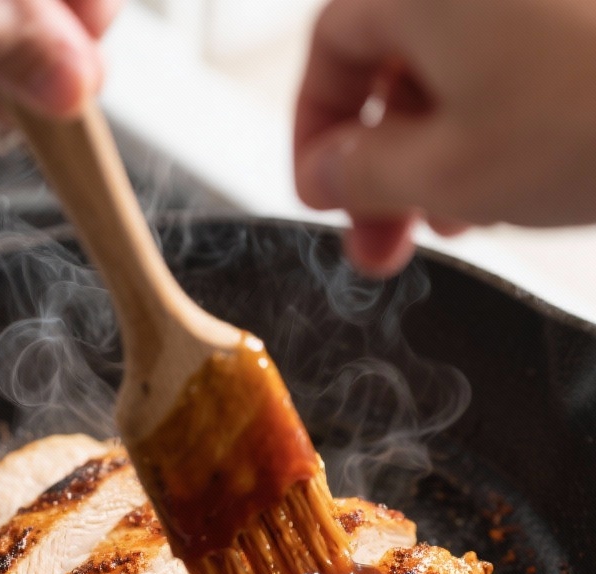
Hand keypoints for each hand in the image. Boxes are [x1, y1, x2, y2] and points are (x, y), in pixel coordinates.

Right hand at [294, 0, 595, 275]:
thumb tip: (324, 173)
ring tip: (451, 219)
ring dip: (435, 152)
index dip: (317, 136)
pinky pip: (504, 61)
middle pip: (392, 60)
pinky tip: (503, 180)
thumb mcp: (448, 173)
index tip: (323, 196)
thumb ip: (362, 177)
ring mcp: (526, 1)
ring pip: (450, 66)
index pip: (331, 51)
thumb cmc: (589, 119)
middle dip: (382, 161)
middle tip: (383, 238)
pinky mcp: (568, 22)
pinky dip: (488, 121)